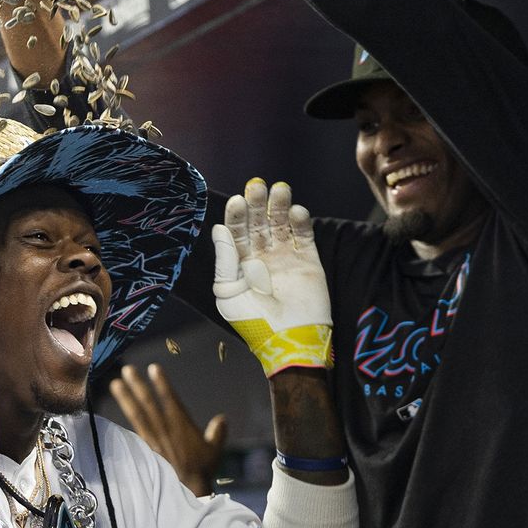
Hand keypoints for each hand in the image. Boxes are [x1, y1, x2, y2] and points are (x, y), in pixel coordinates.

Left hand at [111, 364, 227, 497]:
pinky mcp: (146, 447)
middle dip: (138, 386)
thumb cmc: (202, 468)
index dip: (162, 383)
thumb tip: (222, 419)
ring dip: (126, 398)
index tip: (153, 368)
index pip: (170, 400)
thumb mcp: (215, 449)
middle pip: (149, 403)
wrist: (188, 489)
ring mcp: (153, 438)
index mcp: (182, 425)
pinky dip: (128, 418)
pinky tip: (119, 409)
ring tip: (115, 384)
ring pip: (138, 414)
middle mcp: (165, 429)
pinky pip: (135, 429)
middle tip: (127, 370)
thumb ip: (217, 432)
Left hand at [213, 179, 333, 377]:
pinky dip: (300, 221)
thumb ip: (225, 259)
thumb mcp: (228, 291)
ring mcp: (286, 257)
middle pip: (259, 222)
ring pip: (281, 223)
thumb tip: (219, 228)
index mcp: (240, 263)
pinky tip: (295, 211)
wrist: (289, 340)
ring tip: (279, 190)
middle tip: (257, 186)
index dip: (237, 215)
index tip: (238, 202)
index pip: (237, 231)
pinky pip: (304, 235)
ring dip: (279, 205)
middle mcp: (262, 256)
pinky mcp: (308, 260)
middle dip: (258, 204)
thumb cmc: (253, 321)